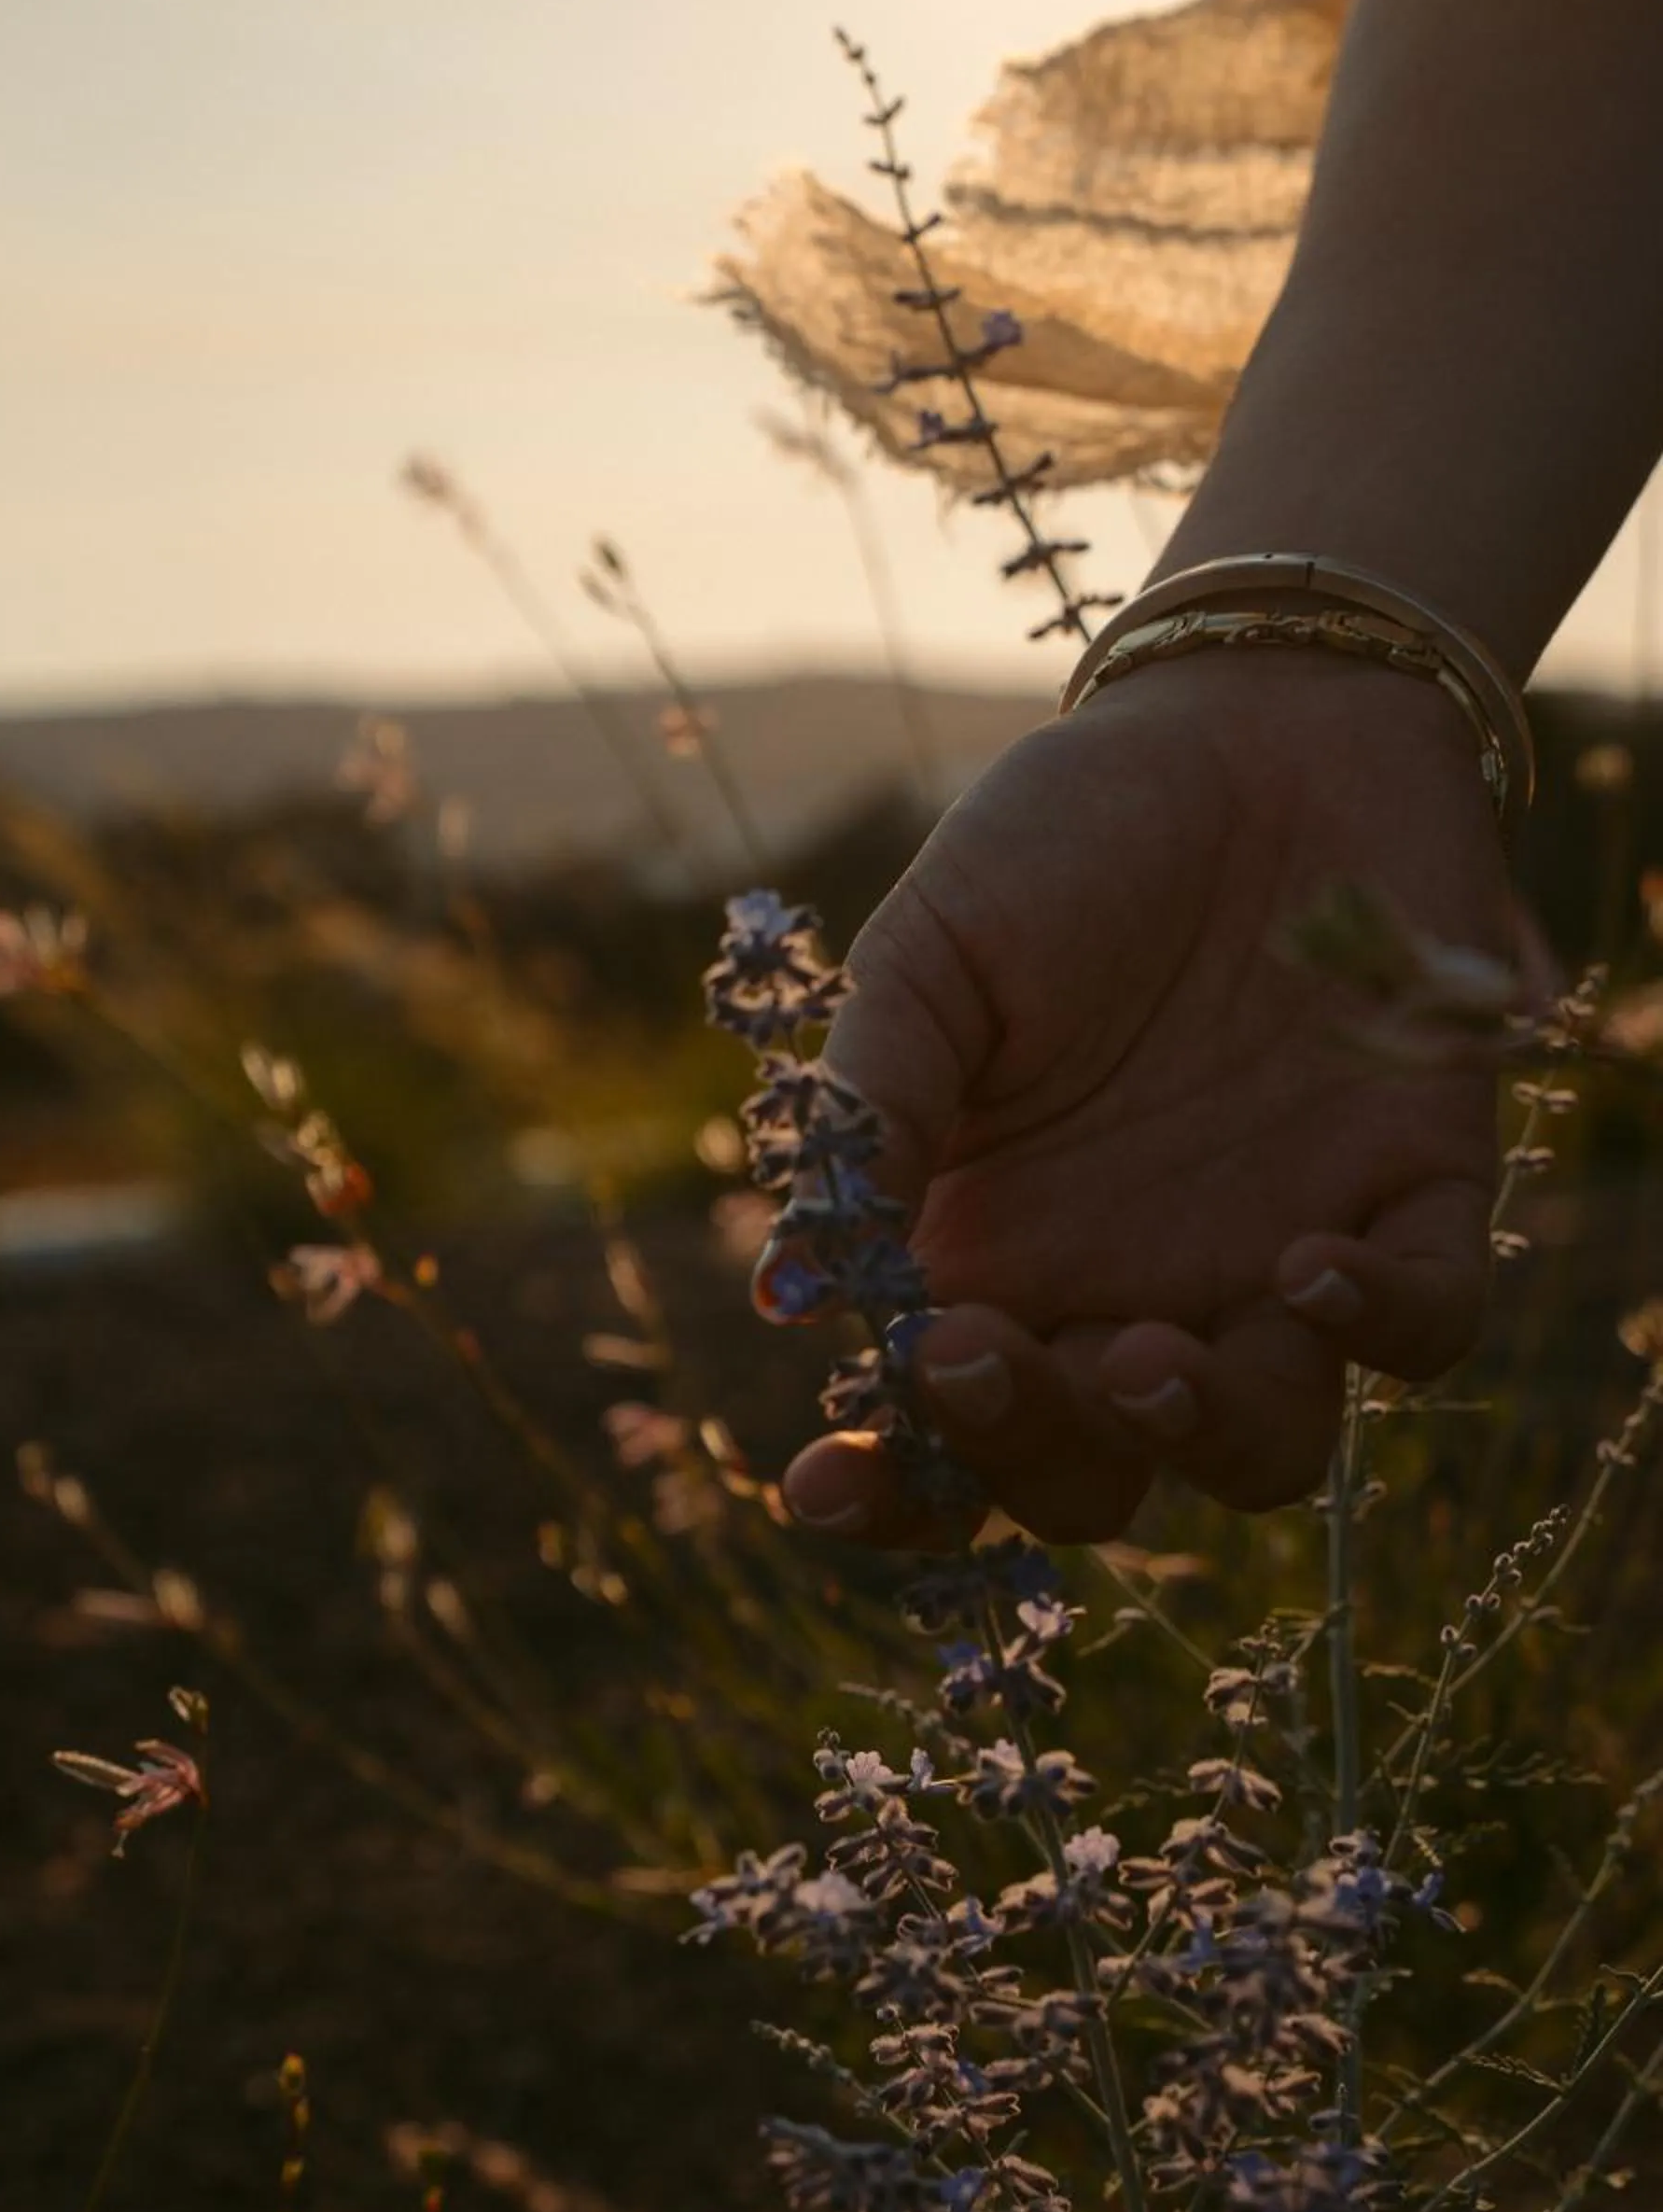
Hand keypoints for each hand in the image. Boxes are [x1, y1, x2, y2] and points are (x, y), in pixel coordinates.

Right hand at [776, 650, 1542, 1544]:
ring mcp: (1278, 1262)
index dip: (887, 1491)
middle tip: (976, 1351)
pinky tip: (1310, 1257)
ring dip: (1196, 1432)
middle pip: (1093, 1478)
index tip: (817, 1487)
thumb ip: (871, 1114)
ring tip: (1144, 1350)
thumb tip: (788, 1291)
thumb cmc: (1067, 844)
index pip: (944, 1436)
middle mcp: (1136, 1293)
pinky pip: (1423, 1329)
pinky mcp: (1415, 1197)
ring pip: (1263, 1451)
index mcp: (1004, 1258)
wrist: (1254, 720)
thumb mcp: (932, 961)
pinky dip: (1375, 1326)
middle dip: (1030, 1452)